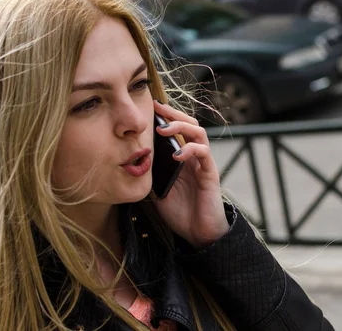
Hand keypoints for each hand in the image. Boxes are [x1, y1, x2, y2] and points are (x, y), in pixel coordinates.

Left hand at [150, 100, 228, 248]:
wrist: (198, 234)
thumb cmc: (179, 212)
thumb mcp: (157, 191)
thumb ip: (149, 175)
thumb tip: (130, 164)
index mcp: (182, 158)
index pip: (177, 130)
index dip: (166, 117)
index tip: (151, 107)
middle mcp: (193, 157)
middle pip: (189, 125)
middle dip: (174, 115)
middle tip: (158, 109)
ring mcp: (203, 163)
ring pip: (199, 133)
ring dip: (181, 127)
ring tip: (164, 130)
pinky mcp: (210, 173)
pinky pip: (204, 153)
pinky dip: (191, 149)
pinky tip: (177, 155)